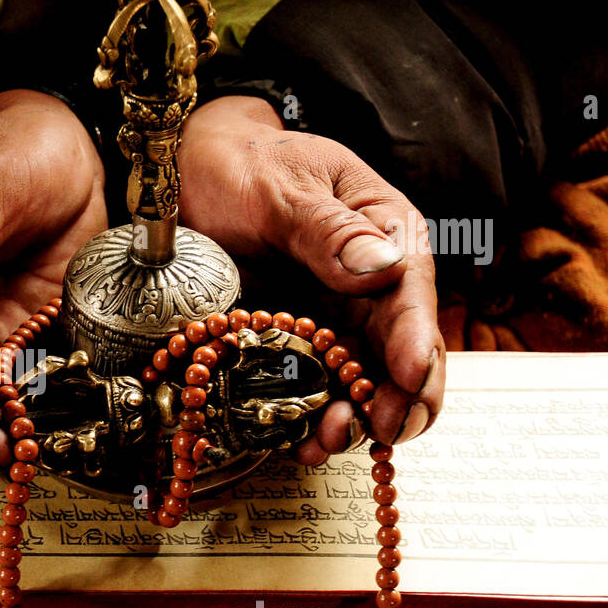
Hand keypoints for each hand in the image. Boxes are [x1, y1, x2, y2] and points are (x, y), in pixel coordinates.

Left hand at [178, 96, 445, 462]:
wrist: (192, 175)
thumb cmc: (245, 166)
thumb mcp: (283, 187)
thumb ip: (327, 229)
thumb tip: (382, 268)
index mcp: (385, 235)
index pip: (412, 294)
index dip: (415, 341)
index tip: (410, 376)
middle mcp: (369, 287)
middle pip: (400, 354)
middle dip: (395, 398)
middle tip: (377, 427)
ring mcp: (333, 321)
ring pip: (360, 383)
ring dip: (352, 419)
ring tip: (326, 440)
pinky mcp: (294, 346)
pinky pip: (312, 390)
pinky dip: (309, 419)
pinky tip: (298, 441)